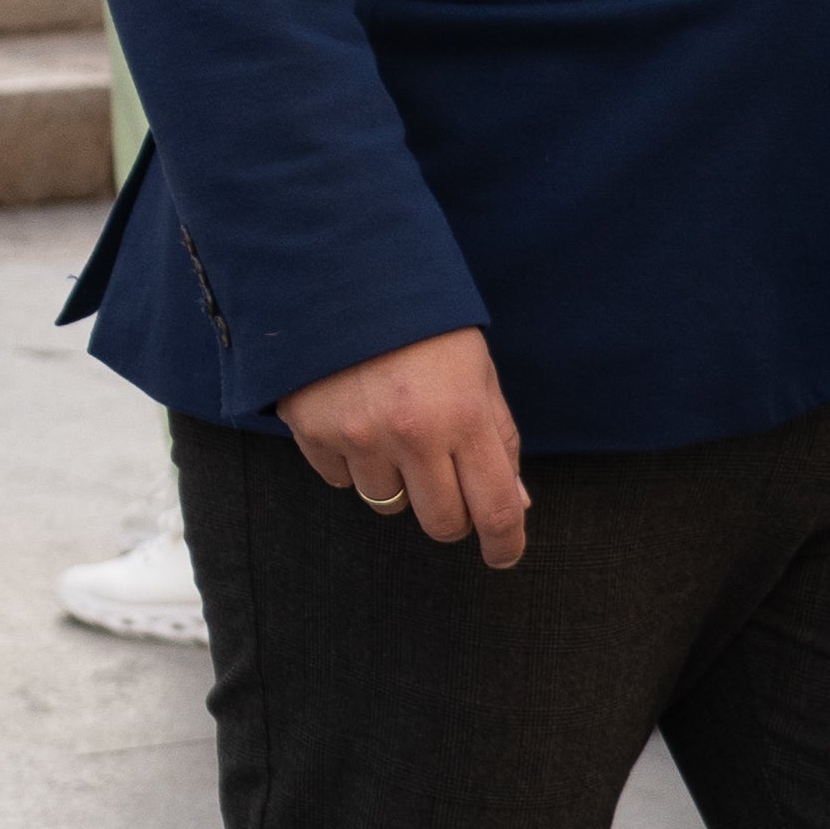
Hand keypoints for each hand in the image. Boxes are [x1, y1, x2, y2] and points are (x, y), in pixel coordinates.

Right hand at [277, 326, 527, 566]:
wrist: (339, 273)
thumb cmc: (421, 324)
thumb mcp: (476, 371)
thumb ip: (497, 439)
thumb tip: (515, 505)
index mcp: (463, 415)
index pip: (496, 508)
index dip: (505, 543)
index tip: (503, 555)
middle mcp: (411, 434)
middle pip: (441, 522)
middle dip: (451, 514)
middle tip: (447, 484)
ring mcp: (358, 436)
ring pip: (388, 503)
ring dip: (397, 481)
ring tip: (392, 429)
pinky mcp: (313, 432)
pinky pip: (341, 479)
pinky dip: (353, 463)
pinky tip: (355, 418)